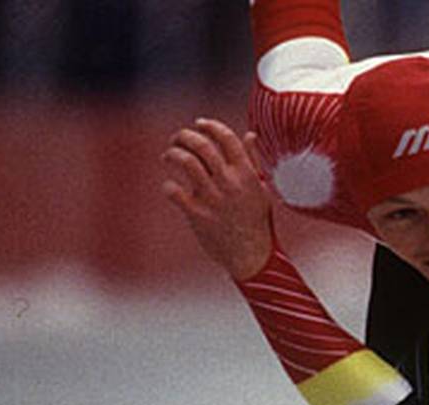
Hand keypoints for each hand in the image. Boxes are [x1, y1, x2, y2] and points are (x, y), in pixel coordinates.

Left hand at [161, 118, 273, 280]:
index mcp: (246, 174)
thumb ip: (253, 161)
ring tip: (169, 156)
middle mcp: (229, 183)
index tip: (199, 123)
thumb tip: (250, 134)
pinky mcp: (197, 215)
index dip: (210, 126)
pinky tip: (171, 188)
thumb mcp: (261, 189)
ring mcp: (213, 199)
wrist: (252, 256)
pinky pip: (174, 192)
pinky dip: (168, 186)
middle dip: (185, 136)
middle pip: (203, 146)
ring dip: (172, 154)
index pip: (227, 138)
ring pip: (186, 162)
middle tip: (178, 139)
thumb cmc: (257, 221)